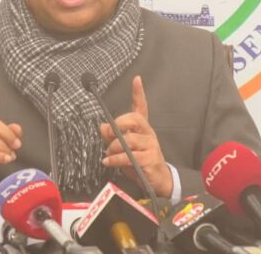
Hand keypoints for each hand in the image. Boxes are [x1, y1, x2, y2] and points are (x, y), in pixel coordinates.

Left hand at [100, 75, 172, 197]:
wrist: (157, 181)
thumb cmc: (139, 162)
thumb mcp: (123, 148)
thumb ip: (112, 137)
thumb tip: (103, 126)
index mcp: (142, 128)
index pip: (142, 107)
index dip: (138, 93)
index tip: (136, 79)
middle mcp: (148, 133)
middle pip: (134, 118)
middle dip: (118, 123)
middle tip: (109, 133)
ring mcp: (151, 145)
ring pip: (129, 139)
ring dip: (114, 147)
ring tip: (108, 154)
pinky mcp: (150, 158)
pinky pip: (129, 156)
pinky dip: (115, 159)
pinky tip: (108, 162)